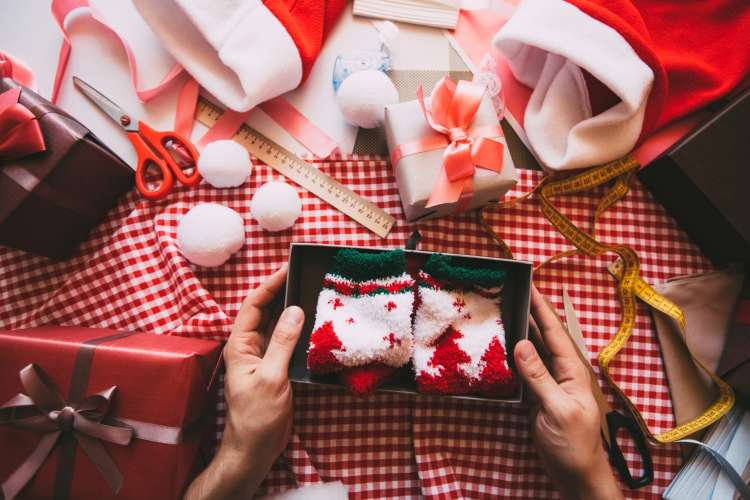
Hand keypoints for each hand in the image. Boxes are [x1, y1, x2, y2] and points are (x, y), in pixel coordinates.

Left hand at [185, 265, 304, 499]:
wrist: (254, 450)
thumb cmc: (256, 417)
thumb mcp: (272, 377)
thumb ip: (282, 342)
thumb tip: (294, 310)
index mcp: (240, 345)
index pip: (254, 306)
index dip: (269, 285)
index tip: (287, 267)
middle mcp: (249, 348)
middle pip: (264, 311)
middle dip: (280, 292)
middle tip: (303, 274)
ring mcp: (262, 358)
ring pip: (275, 326)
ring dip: (290, 310)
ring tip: (310, 292)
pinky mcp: (274, 369)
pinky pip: (284, 342)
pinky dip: (296, 330)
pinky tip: (311, 324)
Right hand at [513, 286, 622, 499]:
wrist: (576, 475)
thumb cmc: (574, 444)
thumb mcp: (557, 409)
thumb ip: (539, 377)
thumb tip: (520, 344)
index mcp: (572, 369)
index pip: (554, 330)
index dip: (541, 306)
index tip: (528, 283)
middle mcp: (561, 371)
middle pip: (543, 335)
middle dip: (528, 311)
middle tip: (508, 290)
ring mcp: (549, 383)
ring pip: (532, 350)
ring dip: (519, 330)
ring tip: (501, 310)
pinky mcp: (538, 395)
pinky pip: (524, 368)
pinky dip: (512, 354)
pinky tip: (500, 346)